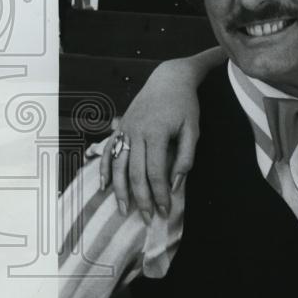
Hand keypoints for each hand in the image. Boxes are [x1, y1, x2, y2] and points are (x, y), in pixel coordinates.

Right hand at [99, 59, 200, 220]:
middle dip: (141, 199)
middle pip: (135, 173)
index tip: (166, 211)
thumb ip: (185, 157)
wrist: (169, 78)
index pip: (155, 173)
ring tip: (124, 210)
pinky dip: (104, 170)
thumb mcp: (193, 130)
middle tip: (148, 219)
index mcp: (155, 134)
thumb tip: (176, 183)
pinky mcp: (120, 128)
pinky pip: (108, 152)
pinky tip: (104, 187)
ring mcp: (125, 130)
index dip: (160, 194)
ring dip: (120, 191)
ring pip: (117, 166)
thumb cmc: (185, 105)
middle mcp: (136, 133)